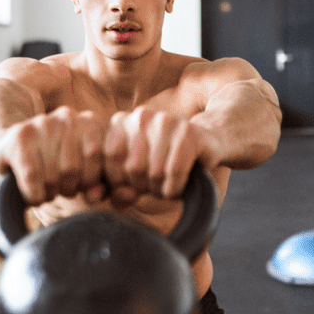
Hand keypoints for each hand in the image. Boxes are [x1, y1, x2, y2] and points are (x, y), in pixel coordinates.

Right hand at [0, 107, 108, 204]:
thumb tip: (96, 194)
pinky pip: (32, 177)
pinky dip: (33, 195)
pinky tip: (32, 194)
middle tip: (60, 188)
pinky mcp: (19, 138)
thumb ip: (98, 184)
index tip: (81, 185)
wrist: (12, 147)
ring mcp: (42, 123)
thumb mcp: (84, 171)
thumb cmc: (57, 164)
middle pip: (74, 169)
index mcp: (90, 122)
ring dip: (50, 193)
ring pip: (53, 176)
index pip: (101, 158)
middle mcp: (68, 117)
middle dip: (68, 188)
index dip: (90, 181)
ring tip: (46, 189)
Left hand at [102, 107, 216, 206]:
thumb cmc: (163, 167)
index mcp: (119, 123)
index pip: (107, 161)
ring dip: (161, 190)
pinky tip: (178, 186)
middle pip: (132, 168)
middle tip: (155, 184)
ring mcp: (165, 120)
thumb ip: (119, 193)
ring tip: (167, 183)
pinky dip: (176, 187)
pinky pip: (175, 170)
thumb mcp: (135, 182)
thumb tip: (123, 196)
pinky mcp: (188, 131)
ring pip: (154, 171)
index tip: (133, 184)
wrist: (206, 148)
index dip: (120, 183)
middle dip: (144, 187)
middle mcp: (140, 116)